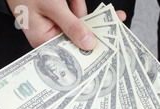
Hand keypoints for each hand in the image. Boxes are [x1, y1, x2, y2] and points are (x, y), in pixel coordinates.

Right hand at [7, 0, 126, 49]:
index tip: (108, 50)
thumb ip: (71, 25)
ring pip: (80, 23)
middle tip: (116, 22)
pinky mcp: (59, 14)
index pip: (70, 52)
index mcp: (43, 41)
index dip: (89, 52)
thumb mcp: (51, 7)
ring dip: (83, 10)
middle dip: (94, 28)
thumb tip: (89, 44)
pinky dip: (76, 3)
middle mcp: (50, 36)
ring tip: (82, 2)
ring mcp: (55, 25)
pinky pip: (74, 13)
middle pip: (79, 38)